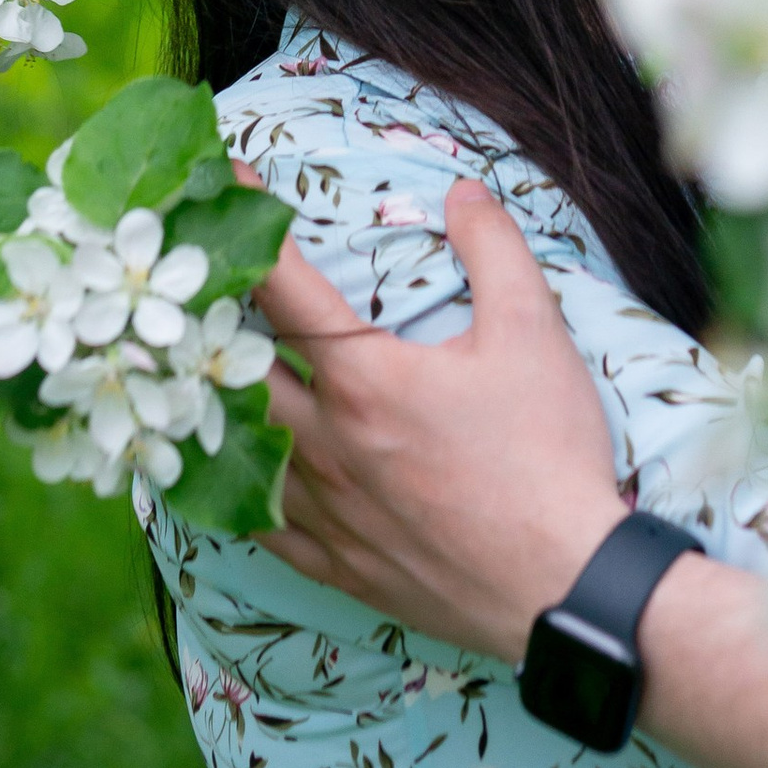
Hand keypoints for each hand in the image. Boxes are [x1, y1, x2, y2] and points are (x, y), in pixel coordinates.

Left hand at [250, 177, 622, 662]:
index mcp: (364, 379)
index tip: (231, 182)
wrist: (564, 585)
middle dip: (217, 316)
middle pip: (238, 370)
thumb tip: (464, 192)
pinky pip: (263, 529)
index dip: (255, 229)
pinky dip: (240, 492)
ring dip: (220, 405)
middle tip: (204, 281)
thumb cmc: (548, 452)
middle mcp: (326, 445)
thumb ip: (493, 248)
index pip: (285, 288)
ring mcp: (327, 515)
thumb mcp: (533, 331)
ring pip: (240, 452)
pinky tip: (236, 477)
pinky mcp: (339, 568)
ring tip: (203, 372)